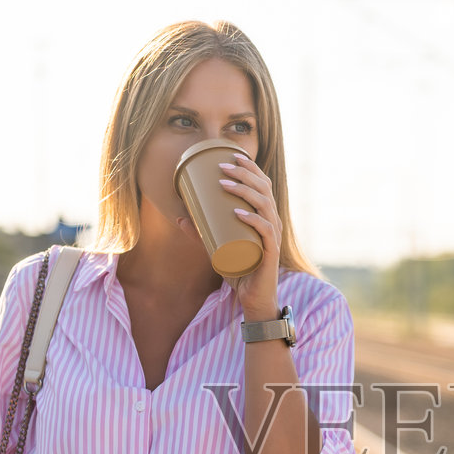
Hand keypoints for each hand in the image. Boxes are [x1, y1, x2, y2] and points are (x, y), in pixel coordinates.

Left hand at [216, 150, 280, 318]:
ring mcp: (272, 237)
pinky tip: (239, 212)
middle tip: (221, 166)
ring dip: (244, 190)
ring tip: (224, 183)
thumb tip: (180, 216)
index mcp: (264, 216)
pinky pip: (265, 231)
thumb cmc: (239, 270)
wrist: (253, 299)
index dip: (251, 167)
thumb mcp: (217, 247)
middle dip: (243, 173)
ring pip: (264, 205)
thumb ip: (201, 233)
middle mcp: (272, 222)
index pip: (263, 185)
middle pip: (264, 189)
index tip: (232, 155)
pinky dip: (252, 219)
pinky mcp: (270, 253)